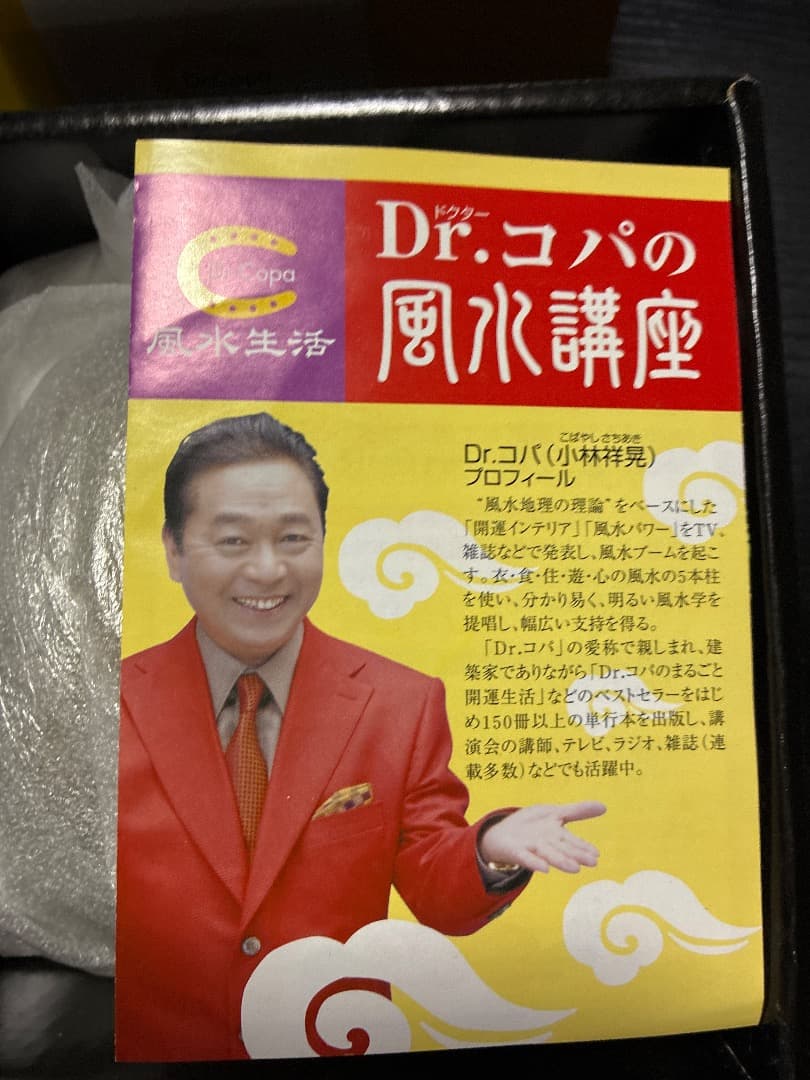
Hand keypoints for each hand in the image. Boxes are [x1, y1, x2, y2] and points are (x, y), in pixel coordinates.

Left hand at [479, 801, 606, 874]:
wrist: (501, 834)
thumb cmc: (531, 825)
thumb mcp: (554, 812)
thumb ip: (578, 811)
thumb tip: (604, 806)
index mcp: (556, 834)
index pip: (572, 840)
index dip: (584, 847)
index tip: (597, 855)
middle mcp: (546, 843)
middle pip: (563, 848)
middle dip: (576, 855)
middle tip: (592, 863)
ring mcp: (532, 848)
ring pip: (548, 854)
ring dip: (560, 861)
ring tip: (574, 868)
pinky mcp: (517, 851)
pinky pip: (526, 857)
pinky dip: (535, 862)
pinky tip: (544, 869)